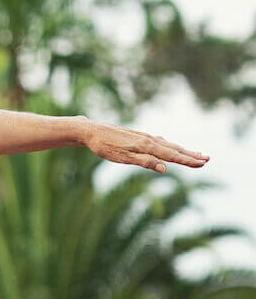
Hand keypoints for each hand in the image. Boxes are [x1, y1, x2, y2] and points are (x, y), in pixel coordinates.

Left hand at [83, 121, 208, 172]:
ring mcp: (142, 136)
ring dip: (182, 150)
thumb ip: (145, 162)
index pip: (172, 155)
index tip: (203, 163)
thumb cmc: (104, 146)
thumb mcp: (123, 157)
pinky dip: (169, 145)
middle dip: (190, 155)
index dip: (188, 160)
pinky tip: (169, 146)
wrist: (90, 130)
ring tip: (195, 153)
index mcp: (146, 146)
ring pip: (166, 144)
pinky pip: (158, 141)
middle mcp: (147, 139)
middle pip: (173, 149)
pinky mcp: (136, 136)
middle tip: (208, 159)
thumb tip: (165, 168)